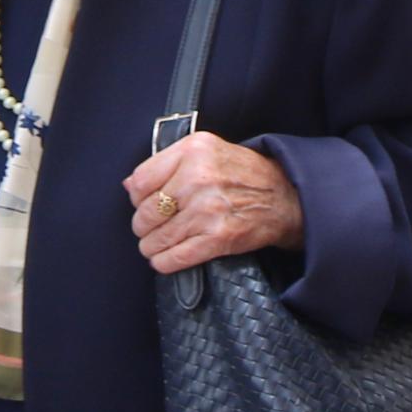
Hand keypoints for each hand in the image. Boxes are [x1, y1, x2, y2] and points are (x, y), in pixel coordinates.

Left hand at [124, 130, 302, 274]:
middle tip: (151, 227)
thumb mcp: (206, 149)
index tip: (145, 203)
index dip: (137, 197)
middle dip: (144, 226)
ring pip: (155, 239)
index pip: (140, 181)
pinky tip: (165, 258)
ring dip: (151, 247)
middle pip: (144, 214)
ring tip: (157, 243)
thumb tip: (128, 186)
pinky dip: (164, 262)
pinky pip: (174, 257)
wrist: (283, 196)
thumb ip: (167, 162)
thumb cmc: (242, 172)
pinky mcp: (217, 238)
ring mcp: (207, 210)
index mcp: (193, 151)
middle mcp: (198, 178)